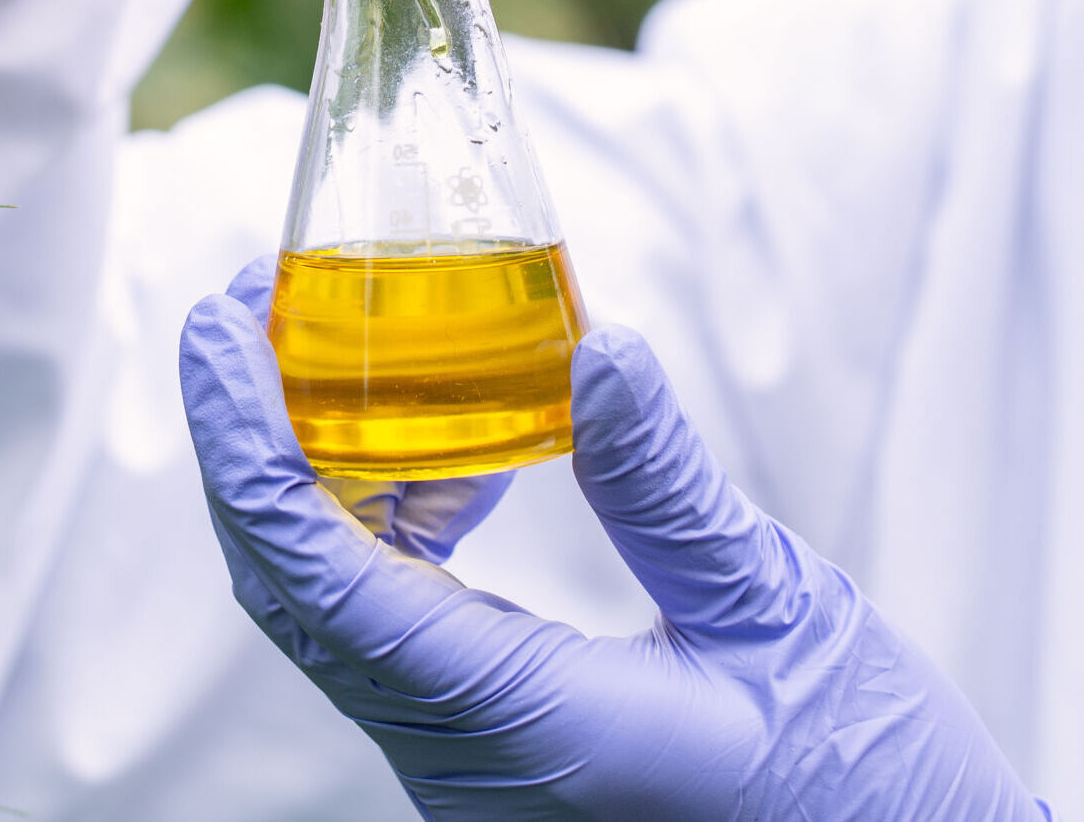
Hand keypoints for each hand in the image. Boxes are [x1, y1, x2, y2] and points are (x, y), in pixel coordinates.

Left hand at [181, 296, 1048, 820]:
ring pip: (334, 604)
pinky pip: (396, 629)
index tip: (213, 326)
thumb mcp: (780, 619)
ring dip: (317, 472)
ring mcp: (473, 766)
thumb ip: (667, 487)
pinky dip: (392, 523)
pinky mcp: (501, 753)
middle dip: (254, 436)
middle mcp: (464, 761)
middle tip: (254, 309)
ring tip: (348, 358)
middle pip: (294, 584)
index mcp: (518, 730)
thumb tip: (598, 347)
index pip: (318, 573)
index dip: (244, 440)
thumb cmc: (870, 795)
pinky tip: (455, 461)